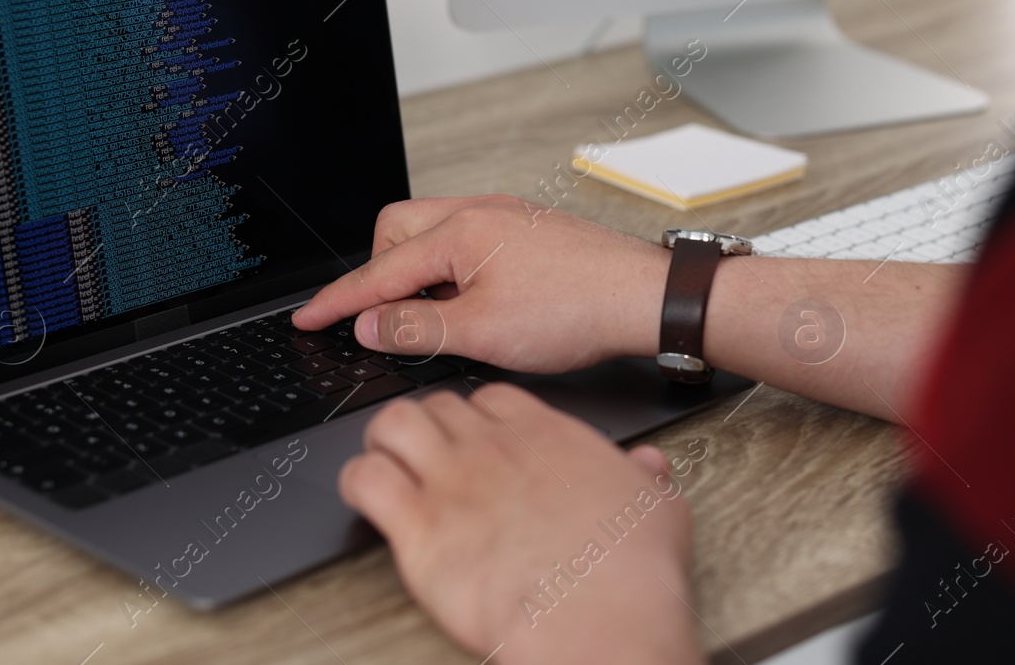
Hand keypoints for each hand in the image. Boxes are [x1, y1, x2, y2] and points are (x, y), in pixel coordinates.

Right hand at [292, 196, 667, 372]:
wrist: (644, 297)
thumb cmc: (577, 309)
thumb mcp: (484, 333)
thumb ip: (418, 328)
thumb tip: (370, 325)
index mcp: (460, 231)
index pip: (379, 271)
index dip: (339, 302)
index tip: (308, 319)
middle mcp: (480, 211)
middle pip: (398, 233)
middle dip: (382, 275)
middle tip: (387, 322)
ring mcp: (506, 217)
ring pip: (434, 235)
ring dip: (421, 275)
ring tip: (438, 320)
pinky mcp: (528, 231)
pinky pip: (468, 241)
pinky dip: (453, 271)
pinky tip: (474, 306)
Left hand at [340, 383, 705, 664]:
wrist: (600, 616)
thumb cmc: (629, 572)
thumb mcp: (657, 507)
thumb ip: (645, 478)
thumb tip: (648, 466)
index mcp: (546, 437)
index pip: (491, 398)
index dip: (476, 415)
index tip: (474, 434)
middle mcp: (493, 449)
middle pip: (436, 405)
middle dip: (427, 426)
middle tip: (424, 454)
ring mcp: (452, 482)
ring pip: (391, 424)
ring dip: (383, 441)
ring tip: (387, 464)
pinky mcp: (419, 528)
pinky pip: (365, 479)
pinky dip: (357, 482)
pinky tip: (366, 498)